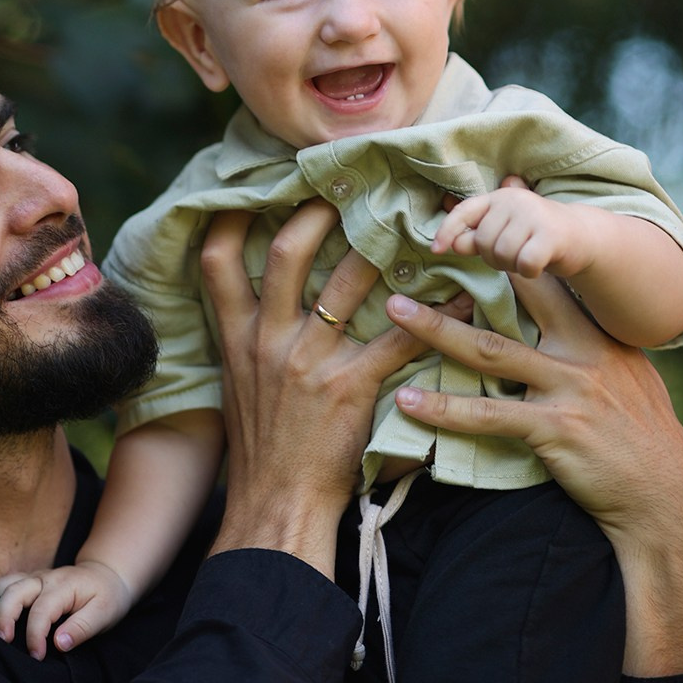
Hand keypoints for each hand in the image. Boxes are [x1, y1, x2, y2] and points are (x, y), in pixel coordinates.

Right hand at [0, 560, 131, 659]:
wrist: (109, 576)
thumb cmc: (108, 596)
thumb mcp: (105, 613)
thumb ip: (82, 628)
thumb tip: (59, 644)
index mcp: (64, 586)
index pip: (41, 612)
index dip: (35, 636)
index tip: (38, 656)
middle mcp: (45, 578)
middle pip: (14, 593)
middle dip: (4, 618)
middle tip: (5, 642)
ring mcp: (35, 578)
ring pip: (6, 587)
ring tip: (2, 634)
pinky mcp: (29, 582)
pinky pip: (7, 585)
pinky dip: (1, 600)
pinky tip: (6, 619)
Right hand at [201, 203, 457, 575]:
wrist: (275, 502)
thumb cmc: (265, 446)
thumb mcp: (242, 385)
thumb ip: (253, 340)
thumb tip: (268, 301)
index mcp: (238, 338)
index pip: (218, 263)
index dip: (231, 218)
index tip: (257, 186)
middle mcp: (269, 340)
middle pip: (289, 253)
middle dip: (320, 210)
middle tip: (355, 181)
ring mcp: (310, 361)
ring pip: (351, 283)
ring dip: (387, 247)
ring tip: (419, 218)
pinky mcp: (352, 386)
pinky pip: (402, 337)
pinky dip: (437, 312)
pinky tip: (463, 292)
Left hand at [381, 270, 682, 674]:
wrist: (664, 496)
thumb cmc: (648, 444)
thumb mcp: (634, 383)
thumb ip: (601, 354)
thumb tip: (576, 334)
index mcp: (605, 338)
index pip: (555, 284)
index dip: (517, 254)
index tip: (485, 225)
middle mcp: (587, 354)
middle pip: (520, 301)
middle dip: (472, 271)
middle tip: (428, 250)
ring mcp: (570, 390)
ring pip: (491, 351)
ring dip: (436, 331)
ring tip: (394, 312)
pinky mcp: (555, 430)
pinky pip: (487, 416)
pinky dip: (443, 410)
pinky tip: (408, 403)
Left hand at [432, 178, 592, 277]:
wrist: (584, 236)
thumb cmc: (537, 236)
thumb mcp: (505, 232)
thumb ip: (478, 236)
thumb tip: (451, 244)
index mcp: (499, 197)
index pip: (465, 211)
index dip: (447, 230)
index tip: (436, 250)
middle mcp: (515, 200)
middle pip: (484, 241)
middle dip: (494, 258)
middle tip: (514, 256)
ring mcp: (534, 215)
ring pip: (502, 254)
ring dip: (513, 266)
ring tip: (527, 259)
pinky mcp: (551, 234)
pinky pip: (524, 263)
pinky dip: (530, 272)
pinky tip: (540, 265)